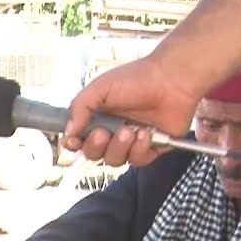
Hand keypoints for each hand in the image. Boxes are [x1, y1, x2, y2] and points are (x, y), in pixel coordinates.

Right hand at [63, 55, 203, 167]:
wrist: (172, 80)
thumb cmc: (137, 78)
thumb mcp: (100, 88)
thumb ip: (79, 108)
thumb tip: (68, 133)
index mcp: (98, 117)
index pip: (79, 140)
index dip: (74, 145)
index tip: (74, 141)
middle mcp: (113, 130)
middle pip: (94, 154)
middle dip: (96, 146)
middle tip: (104, 133)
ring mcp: (132, 141)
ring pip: (115, 160)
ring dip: (120, 147)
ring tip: (131, 130)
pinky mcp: (151, 148)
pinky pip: (137, 161)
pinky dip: (140, 148)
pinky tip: (146, 132)